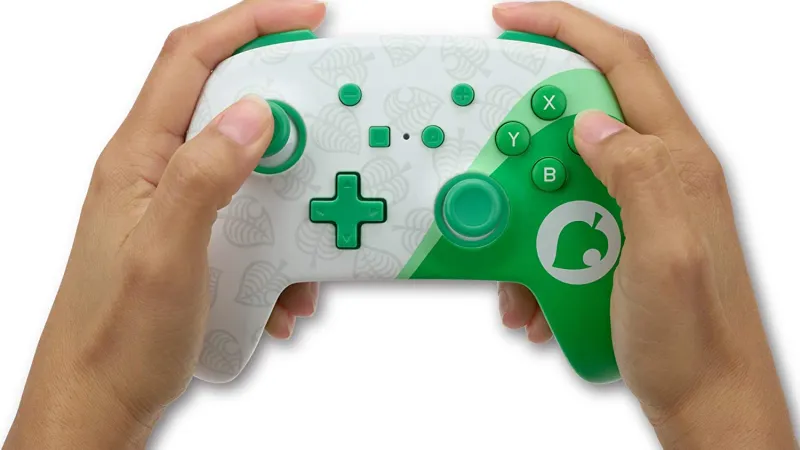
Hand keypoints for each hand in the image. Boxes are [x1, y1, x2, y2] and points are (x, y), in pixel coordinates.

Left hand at [4, 1, 325, 448]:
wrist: (99, 402)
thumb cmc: (116, 336)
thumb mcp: (167, 254)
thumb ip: (204, 177)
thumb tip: (254, 114)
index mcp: (139, 159)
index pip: (191, 59)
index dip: (249, 23)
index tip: (307, 17)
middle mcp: (156, 172)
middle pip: (228, 106)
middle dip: (288, 114)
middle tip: (330, 131)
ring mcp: (177, 206)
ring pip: (250, 171)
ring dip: (289, 201)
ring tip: (305, 247)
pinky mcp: (196, 239)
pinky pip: (252, 223)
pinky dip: (280, 250)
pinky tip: (283, 293)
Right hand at [493, 2, 795, 447]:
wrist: (706, 406)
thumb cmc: (695, 343)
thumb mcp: (665, 256)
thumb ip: (636, 175)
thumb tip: (591, 122)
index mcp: (678, 164)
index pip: (623, 63)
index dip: (565, 28)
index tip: (508, 20)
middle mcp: (660, 176)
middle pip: (579, 119)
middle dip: (524, 145)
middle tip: (489, 169)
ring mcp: (638, 211)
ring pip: (559, 183)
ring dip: (524, 221)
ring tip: (516, 277)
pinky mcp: (618, 243)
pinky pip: (560, 229)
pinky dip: (534, 259)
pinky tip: (533, 301)